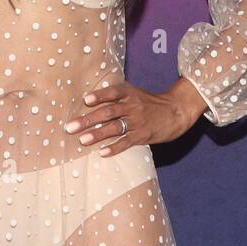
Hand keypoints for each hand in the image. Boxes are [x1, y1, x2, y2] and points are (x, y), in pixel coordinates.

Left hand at [64, 76, 207, 157]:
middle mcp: (132, 106)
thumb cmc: (148, 102)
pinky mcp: (142, 135)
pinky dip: (114, 148)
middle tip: (71, 127)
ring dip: (97, 135)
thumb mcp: (133, 93)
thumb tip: (87, 100)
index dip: (99, 96)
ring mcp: (137, 121)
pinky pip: (126, 142)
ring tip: (82, 140)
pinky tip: (102, 153)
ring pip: (115, 128)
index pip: (112, 93)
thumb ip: (114, 96)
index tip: (86, 100)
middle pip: (108, 112)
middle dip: (88, 120)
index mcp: (128, 93)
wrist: (175, 111)